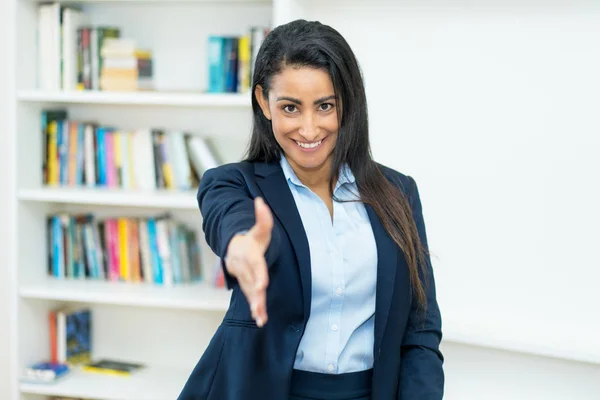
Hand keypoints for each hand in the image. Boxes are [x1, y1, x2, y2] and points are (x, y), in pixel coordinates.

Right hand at [225, 197, 272, 326]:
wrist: (234, 248)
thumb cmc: (250, 239)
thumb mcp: (259, 229)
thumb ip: (262, 218)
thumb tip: (260, 201)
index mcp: (249, 255)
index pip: (255, 265)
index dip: (258, 274)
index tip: (262, 285)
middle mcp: (245, 268)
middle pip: (250, 282)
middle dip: (254, 294)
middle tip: (259, 305)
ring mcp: (244, 278)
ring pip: (249, 293)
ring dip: (254, 305)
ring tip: (260, 318)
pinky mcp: (247, 286)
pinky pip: (250, 298)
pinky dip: (255, 310)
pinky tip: (261, 321)